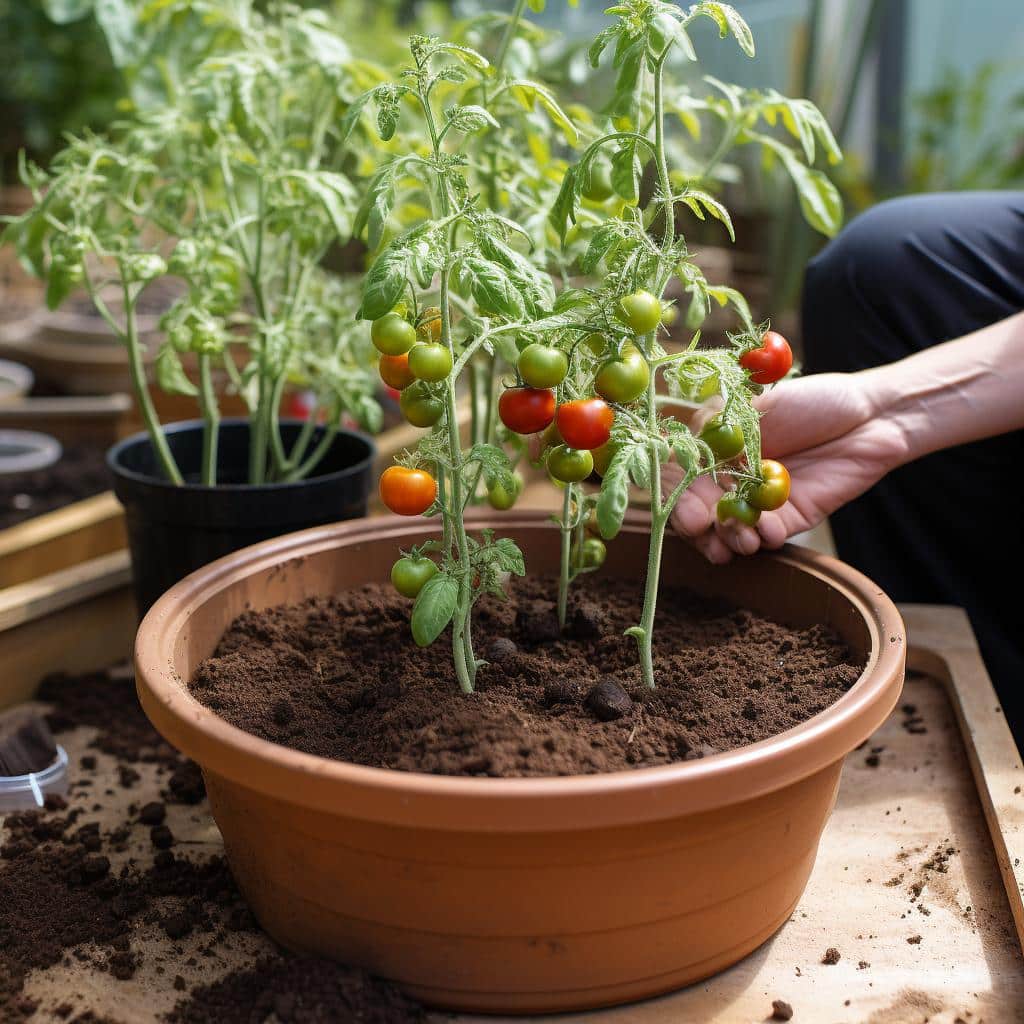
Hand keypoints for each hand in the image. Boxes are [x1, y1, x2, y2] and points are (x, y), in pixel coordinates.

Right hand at [664, 372, 909, 562]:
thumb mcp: (758, 405)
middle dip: (696, 527)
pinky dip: (765, 537)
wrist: (870, 416)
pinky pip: (768, 535)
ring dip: (730, 538)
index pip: (678, 475)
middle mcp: (728, 479)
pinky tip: (769, 532)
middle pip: (697, 511)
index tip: (684, 504)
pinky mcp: (788, 520)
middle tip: (703, 530)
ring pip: (729, 531)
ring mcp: (757, 503)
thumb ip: (721, 430)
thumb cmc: (812, 400)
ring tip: (741, 540)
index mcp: (712, 450)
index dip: (674, 493)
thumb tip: (689, 454)